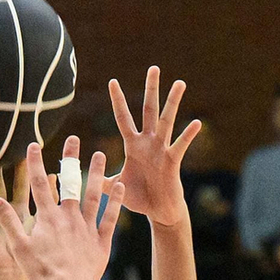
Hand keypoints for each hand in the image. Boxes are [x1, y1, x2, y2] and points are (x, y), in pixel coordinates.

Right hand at [0, 142, 124, 279]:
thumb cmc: (43, 272)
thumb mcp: (20, 248)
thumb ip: (9, 222)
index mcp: (48, 217)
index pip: (40, 184)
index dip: (36, 163)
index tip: (34, 144)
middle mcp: (69, 216)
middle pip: (70, 182)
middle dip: (71, 158)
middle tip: (74, 138)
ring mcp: (87, 227)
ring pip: (93, 195)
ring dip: (97, 173)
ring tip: (101, 154)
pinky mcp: (101, 241)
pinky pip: (110, 218)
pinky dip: (116, 202)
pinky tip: (121, 186)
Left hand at [108, 66, 201, 227]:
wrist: (158, 212)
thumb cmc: (139, 198)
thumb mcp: (117, 187)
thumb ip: (102, 179)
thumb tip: (83, 176)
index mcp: (133, 145)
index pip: (123, 118)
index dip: (117, 100)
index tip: (112, 81)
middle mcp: (148, 142)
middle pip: (148, 110)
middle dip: (151, 89)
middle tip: (153, 68)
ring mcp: (161, 149)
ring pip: (167, 121)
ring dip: (173, 102)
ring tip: (179, 83)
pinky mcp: (172, 161)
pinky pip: (180, 146)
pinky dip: (188, 135)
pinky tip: (196, 123)